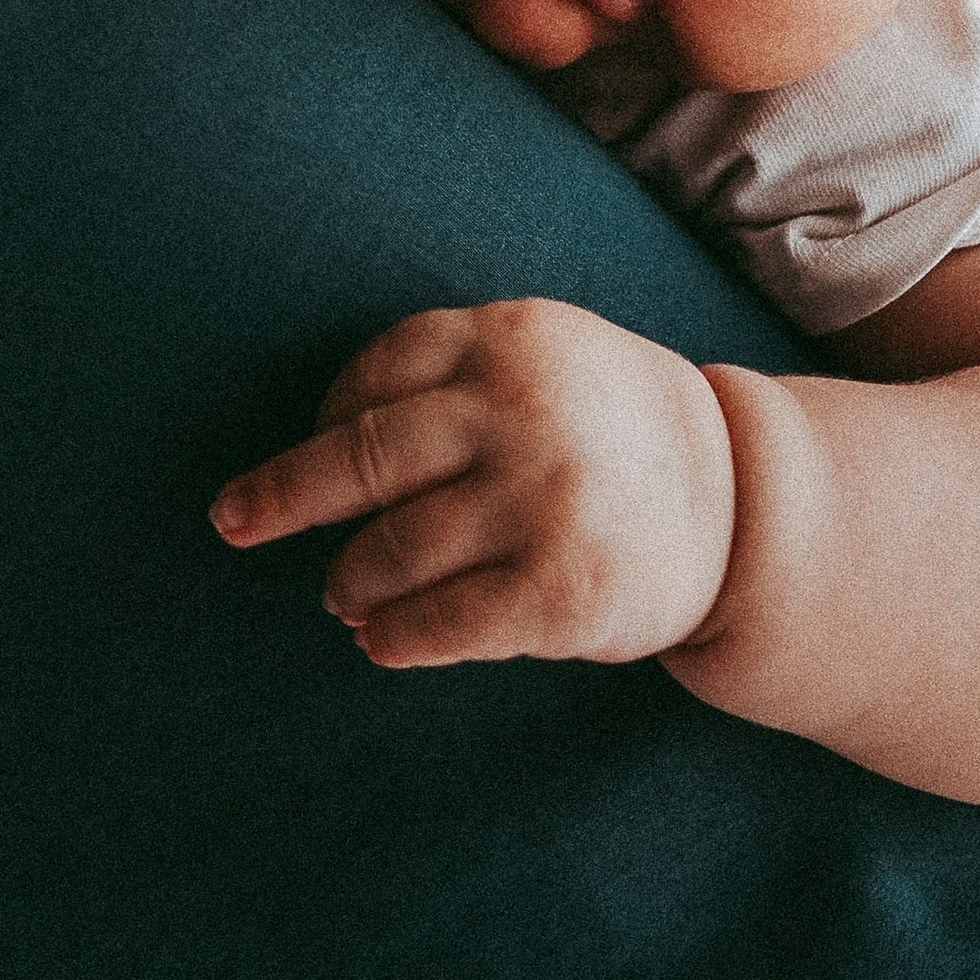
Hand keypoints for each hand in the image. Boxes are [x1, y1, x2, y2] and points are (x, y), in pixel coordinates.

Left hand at [209, 297, 736, 667]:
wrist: (744, 500)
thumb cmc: (610, 427)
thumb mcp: (545, 356)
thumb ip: (450, 376)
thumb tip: (315, 447)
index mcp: (506, 339)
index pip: (375, 373)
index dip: (325, 417)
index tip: (308, 451)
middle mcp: (517, 413)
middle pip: (362, 457)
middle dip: (282, 495)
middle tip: (235, 522)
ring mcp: (539, 501)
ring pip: (391, 548)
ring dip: (347, 580)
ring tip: (338, 595)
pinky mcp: (560, 589)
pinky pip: (442, 621)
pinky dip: (394, 636)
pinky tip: (380, 640)